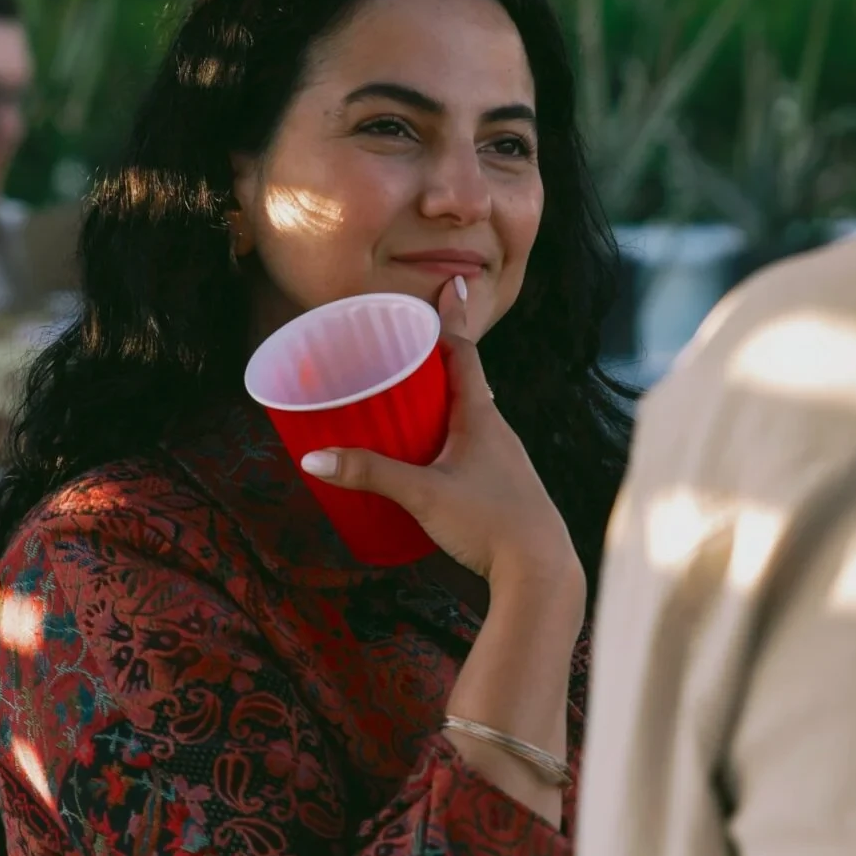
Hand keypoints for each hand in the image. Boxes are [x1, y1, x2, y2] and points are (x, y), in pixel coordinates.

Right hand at [300, 283, 583, 597]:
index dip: (453, 317)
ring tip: (412, 397)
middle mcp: (498, 430)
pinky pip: (472, 445)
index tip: (453, 283)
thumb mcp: (423, 495)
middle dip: (440, 358)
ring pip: (470, 415)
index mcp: (482, 416)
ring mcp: (504, 458)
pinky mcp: (503, 485)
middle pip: (467, 380)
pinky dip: (449, 436)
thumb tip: (313, 459)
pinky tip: (431, 457)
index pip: (464, 352)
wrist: (542, 572)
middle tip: (411, 342)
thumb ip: (370, 474)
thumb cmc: (490, 523)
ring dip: (444, 399)